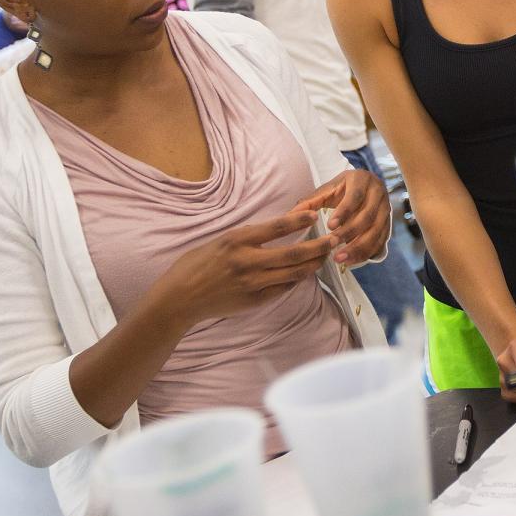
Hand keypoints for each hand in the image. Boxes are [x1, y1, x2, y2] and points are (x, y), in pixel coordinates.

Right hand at [157, 211, 335, 322]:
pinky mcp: (255, 300)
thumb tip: (276, 229)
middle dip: (319, 246)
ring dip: (314, 264)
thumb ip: (247, 237)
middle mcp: (248, 261)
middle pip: (294, 253)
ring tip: (326, 256)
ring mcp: (253, 283)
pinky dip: (297, 280)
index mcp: (237, 240)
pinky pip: (283, 289)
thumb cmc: (195, 265)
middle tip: (335, 239)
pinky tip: (305, 273)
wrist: (180, 298)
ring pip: (294, 273)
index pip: (276, 227)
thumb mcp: (219, 241)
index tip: (315, 215)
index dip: (299, 220)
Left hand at [292, 169, 389, 266]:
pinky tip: (351, 261)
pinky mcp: (388, 224)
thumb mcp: (327, 190)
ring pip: (376, 232)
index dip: (344, 212)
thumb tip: (290, 216)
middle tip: (333, 248)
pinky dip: (367, 252)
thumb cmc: (342, 189)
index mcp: (362, 180)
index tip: (329, 226)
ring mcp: (386, 209)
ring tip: (341, 259)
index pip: (355, 196)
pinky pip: (380, 241)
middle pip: (368, 217)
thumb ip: (310, 202)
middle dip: (350, 234)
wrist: (365, 186)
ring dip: (359, 248)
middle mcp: (378, 193)